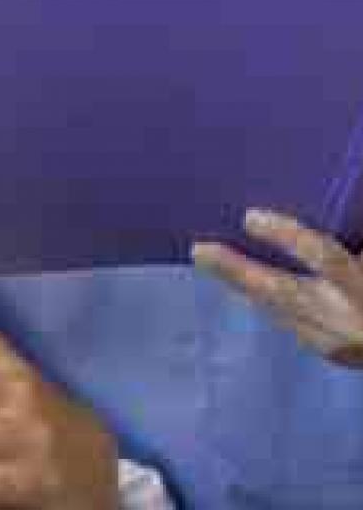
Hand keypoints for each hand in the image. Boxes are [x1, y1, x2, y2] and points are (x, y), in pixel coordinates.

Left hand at [193, 208, 362, 366]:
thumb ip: (355, 233)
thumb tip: (339, 192)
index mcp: (361, 288)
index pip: (322, 259)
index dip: (286, 237)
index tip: (250, 217)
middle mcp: (348, 318)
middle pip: (283, 292)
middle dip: (237, 271)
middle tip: (199, 250)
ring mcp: (338, 341)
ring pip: (278, 310)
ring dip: (242, 284)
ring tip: (207, 258)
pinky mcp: (332, 353)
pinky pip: (289, 321)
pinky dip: (264, 300)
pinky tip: (238, 282)